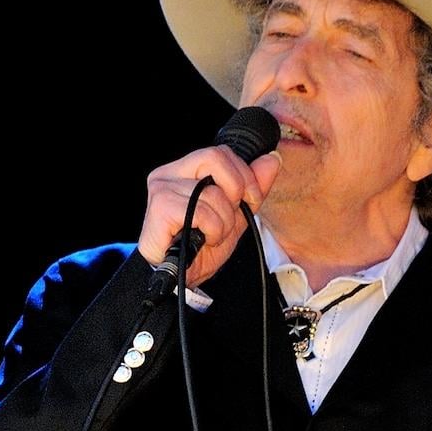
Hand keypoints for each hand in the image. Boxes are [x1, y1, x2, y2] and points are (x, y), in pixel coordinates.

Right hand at [138, 145, 282, 287]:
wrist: (182, 277)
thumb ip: (254, 186)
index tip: (249, 200)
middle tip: (230, 217)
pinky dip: (212, 230)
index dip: (244, 175)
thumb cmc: (202, 245)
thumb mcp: (237, 213)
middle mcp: (168, 174)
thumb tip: (272, 159)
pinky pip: (202, 212)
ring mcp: (161, 189)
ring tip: (212, 235)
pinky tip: (203, 240)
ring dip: (223, 222)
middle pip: (214, 158)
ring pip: (212, 193)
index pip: (220, 152)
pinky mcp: (160, 209)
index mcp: (184, 170)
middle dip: (235, 192)